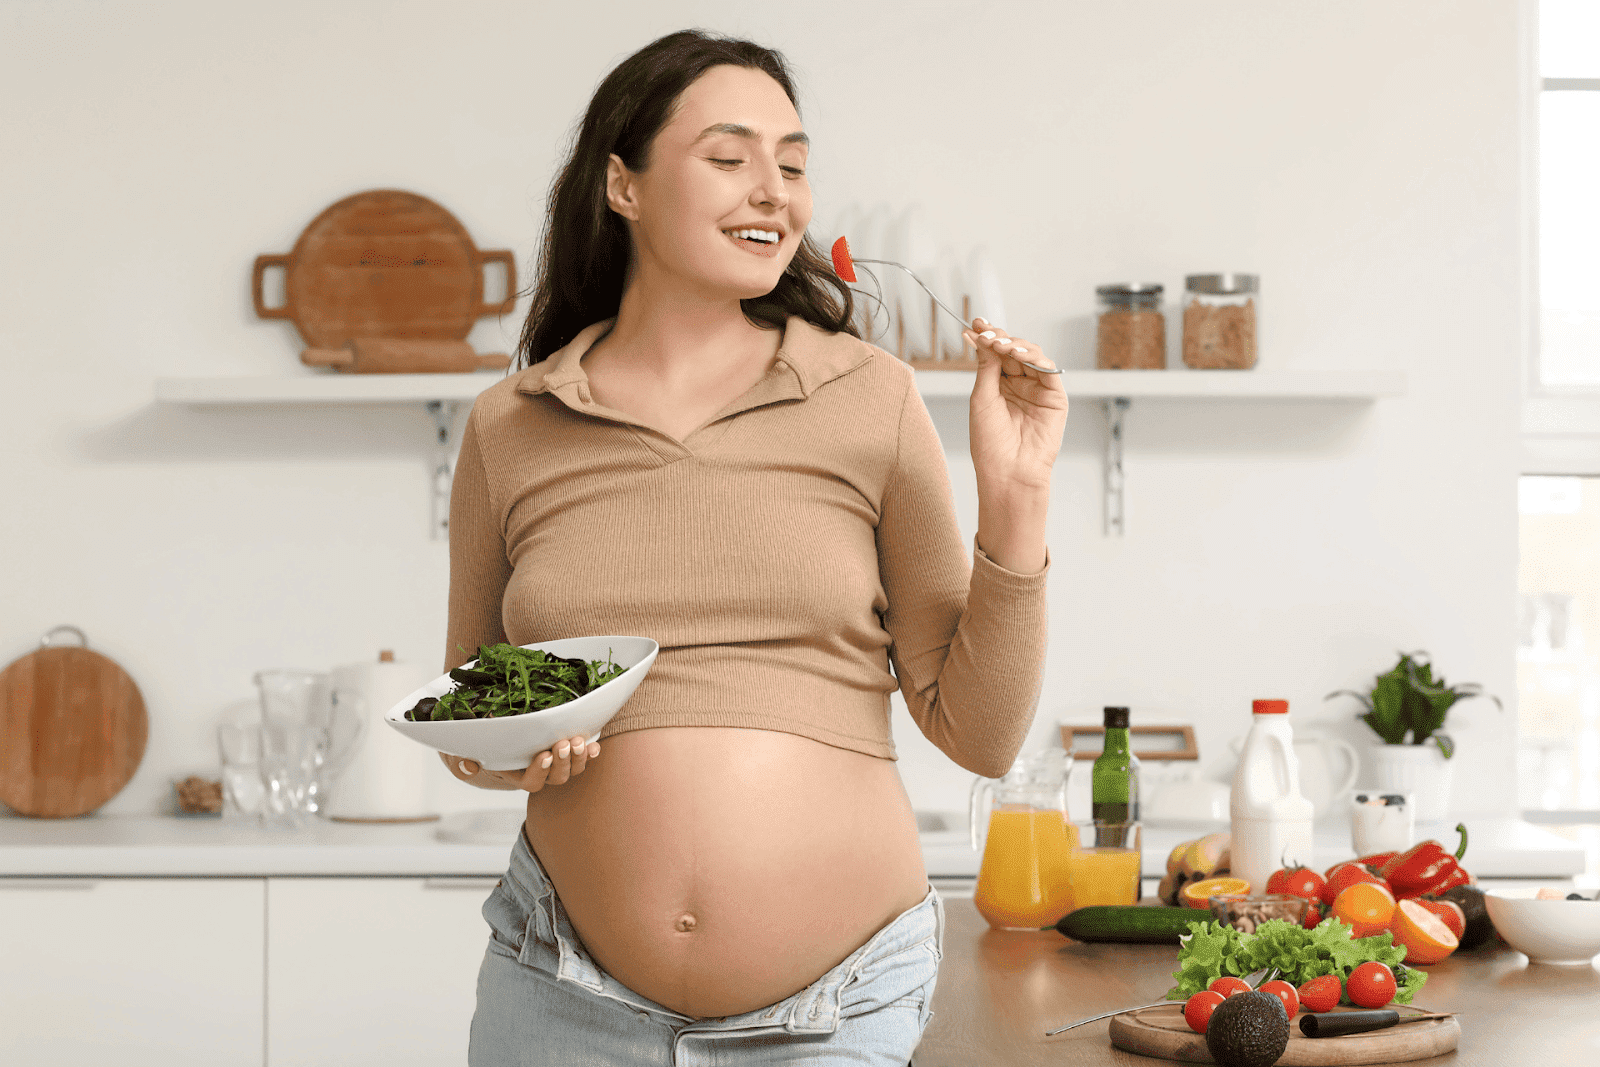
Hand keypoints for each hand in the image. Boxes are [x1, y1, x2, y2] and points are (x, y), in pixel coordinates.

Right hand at [446, 735, 599, 792]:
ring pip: (571, 770)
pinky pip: (581, 758)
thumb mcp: (462, 751)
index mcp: (515, 775)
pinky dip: (590, 753)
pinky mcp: (566, 752)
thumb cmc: (479, 742)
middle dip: (561, 762)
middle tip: (563, 744)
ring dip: (577, 757)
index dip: (539, 771)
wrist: (495, 730)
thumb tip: (469, 765)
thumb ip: (461, 759)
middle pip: (555, 778)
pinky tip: (594, 745)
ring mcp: (555, 764)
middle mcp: (538, 773)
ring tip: (578, 740)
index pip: (531, 782)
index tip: (543, 755)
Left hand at [963, 317, 1068, 494]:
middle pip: (1012, 351)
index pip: (994, 354)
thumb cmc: (990, 443)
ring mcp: (1037, 390)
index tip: (975, 323)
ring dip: (1015, 345)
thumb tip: (982, 338)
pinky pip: (1048, 370)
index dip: (987, 337)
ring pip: (1031, 356)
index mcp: (999, 386)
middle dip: (999, 338)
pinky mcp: (1055, 398)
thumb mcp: (981, 398)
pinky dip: (1035, 357)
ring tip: (1000, 344)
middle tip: (986, 332)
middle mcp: (1019, 386)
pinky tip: (1018, 354)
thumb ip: (986, 366)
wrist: (1007, 472)